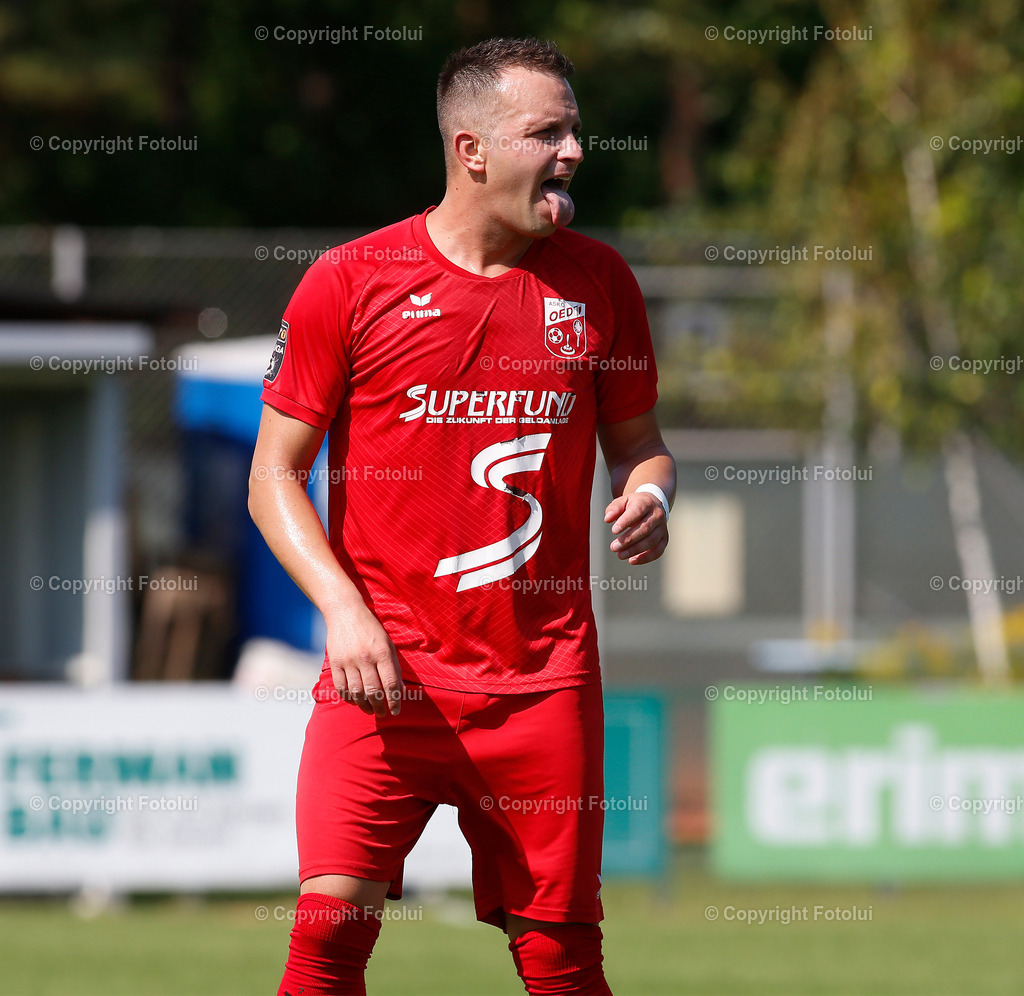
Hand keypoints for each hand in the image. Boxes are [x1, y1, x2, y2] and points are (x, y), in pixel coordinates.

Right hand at [324, 602, 404, 716]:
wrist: (345, 612)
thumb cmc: (371, 629)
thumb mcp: (388, 643)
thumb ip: (394, 666)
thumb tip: (399, 690)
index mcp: (382, 652)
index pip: (390, 683)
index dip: (394, 701)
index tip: (395, 711)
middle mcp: (366, 657)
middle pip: (373, 691)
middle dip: (379, 707)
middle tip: (382, 714)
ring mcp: (348, 661)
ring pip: (357, 692)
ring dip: (364, 706)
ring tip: (369, 710)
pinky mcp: (335, 662)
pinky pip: (341, 687)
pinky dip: (348, 698)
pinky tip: (354, 701)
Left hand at [604, 491, 668, 564]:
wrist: (653, 505)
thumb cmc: (634, 505)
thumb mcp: (623, 501)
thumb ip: (614, 509)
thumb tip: (607, 519)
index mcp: (646, 503)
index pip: (637, 512)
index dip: (626, 522)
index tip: (614, 531)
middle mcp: (657, 515)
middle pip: (644, 529)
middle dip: (628, 540)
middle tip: (614, 547)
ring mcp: (662, 528)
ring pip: (651, 541)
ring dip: (635, 550)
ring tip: (620, 555)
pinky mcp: (664, 539)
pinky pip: (658, 551)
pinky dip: (646, 558)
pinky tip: (632, 560)